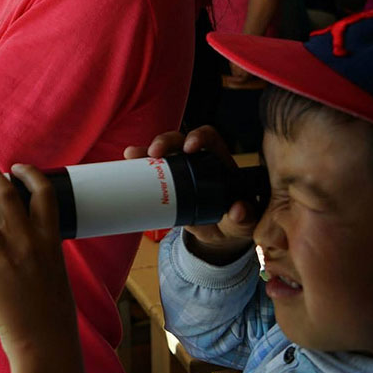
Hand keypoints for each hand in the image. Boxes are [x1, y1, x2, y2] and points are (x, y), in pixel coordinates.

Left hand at [0, 160, 88, 372]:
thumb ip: (42, 248)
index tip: (17, 168)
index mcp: (48, 239)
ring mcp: (4, 257)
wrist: (45, 340)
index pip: (43, 195)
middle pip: (6, 195)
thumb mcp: (56, 268)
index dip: (29, 175)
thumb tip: (29, 235)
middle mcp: (27, 242)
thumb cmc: (53, 309)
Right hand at [124, 127, 258, 262]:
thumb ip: (245, 217)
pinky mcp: (165, 184)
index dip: (198, 136)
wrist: (219, 236)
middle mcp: (196, 161)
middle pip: (179, 141)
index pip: (208, 138)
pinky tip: (127, 162)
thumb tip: (237, 211)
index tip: (190, 147)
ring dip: (145, 151)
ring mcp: (178, 172)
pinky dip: (137, 166)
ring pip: (161, 153)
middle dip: (165, 141)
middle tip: (155, 153)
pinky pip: (149, 170)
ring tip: (133, 156)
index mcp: (218, 162)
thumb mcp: (243, 222)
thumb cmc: (235, 222)